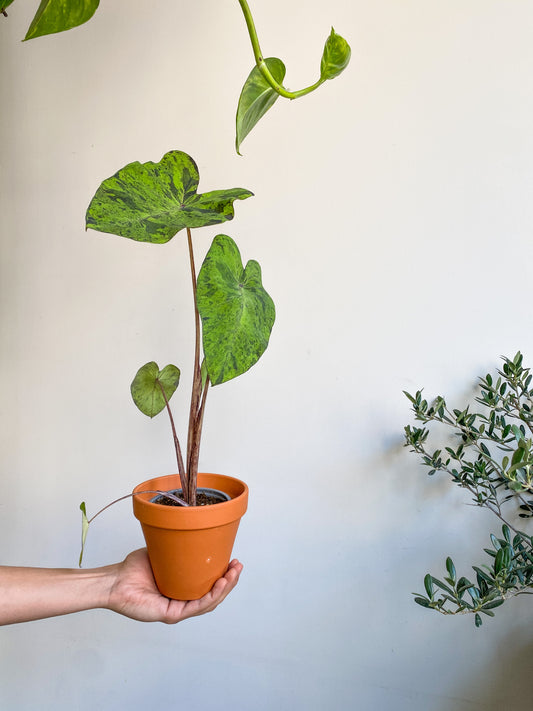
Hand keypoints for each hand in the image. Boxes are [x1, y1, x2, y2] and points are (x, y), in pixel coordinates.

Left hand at [107, 549, 242, 622]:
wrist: (115, 579)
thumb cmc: (134, 568)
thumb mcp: (165, 553)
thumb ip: (179, 547)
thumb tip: (195, 528)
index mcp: (182, 590)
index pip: (209, 586)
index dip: (224, 576)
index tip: (233, 560)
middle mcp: (182, 602)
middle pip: (213, 595)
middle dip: (230, 581)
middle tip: (238, 565)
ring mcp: (177, 610)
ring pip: (209, 602)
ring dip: (224, 588)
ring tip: (233, 573)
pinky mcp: (170, 615)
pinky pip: (196, 607)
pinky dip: (210, 596)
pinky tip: (219, 584)